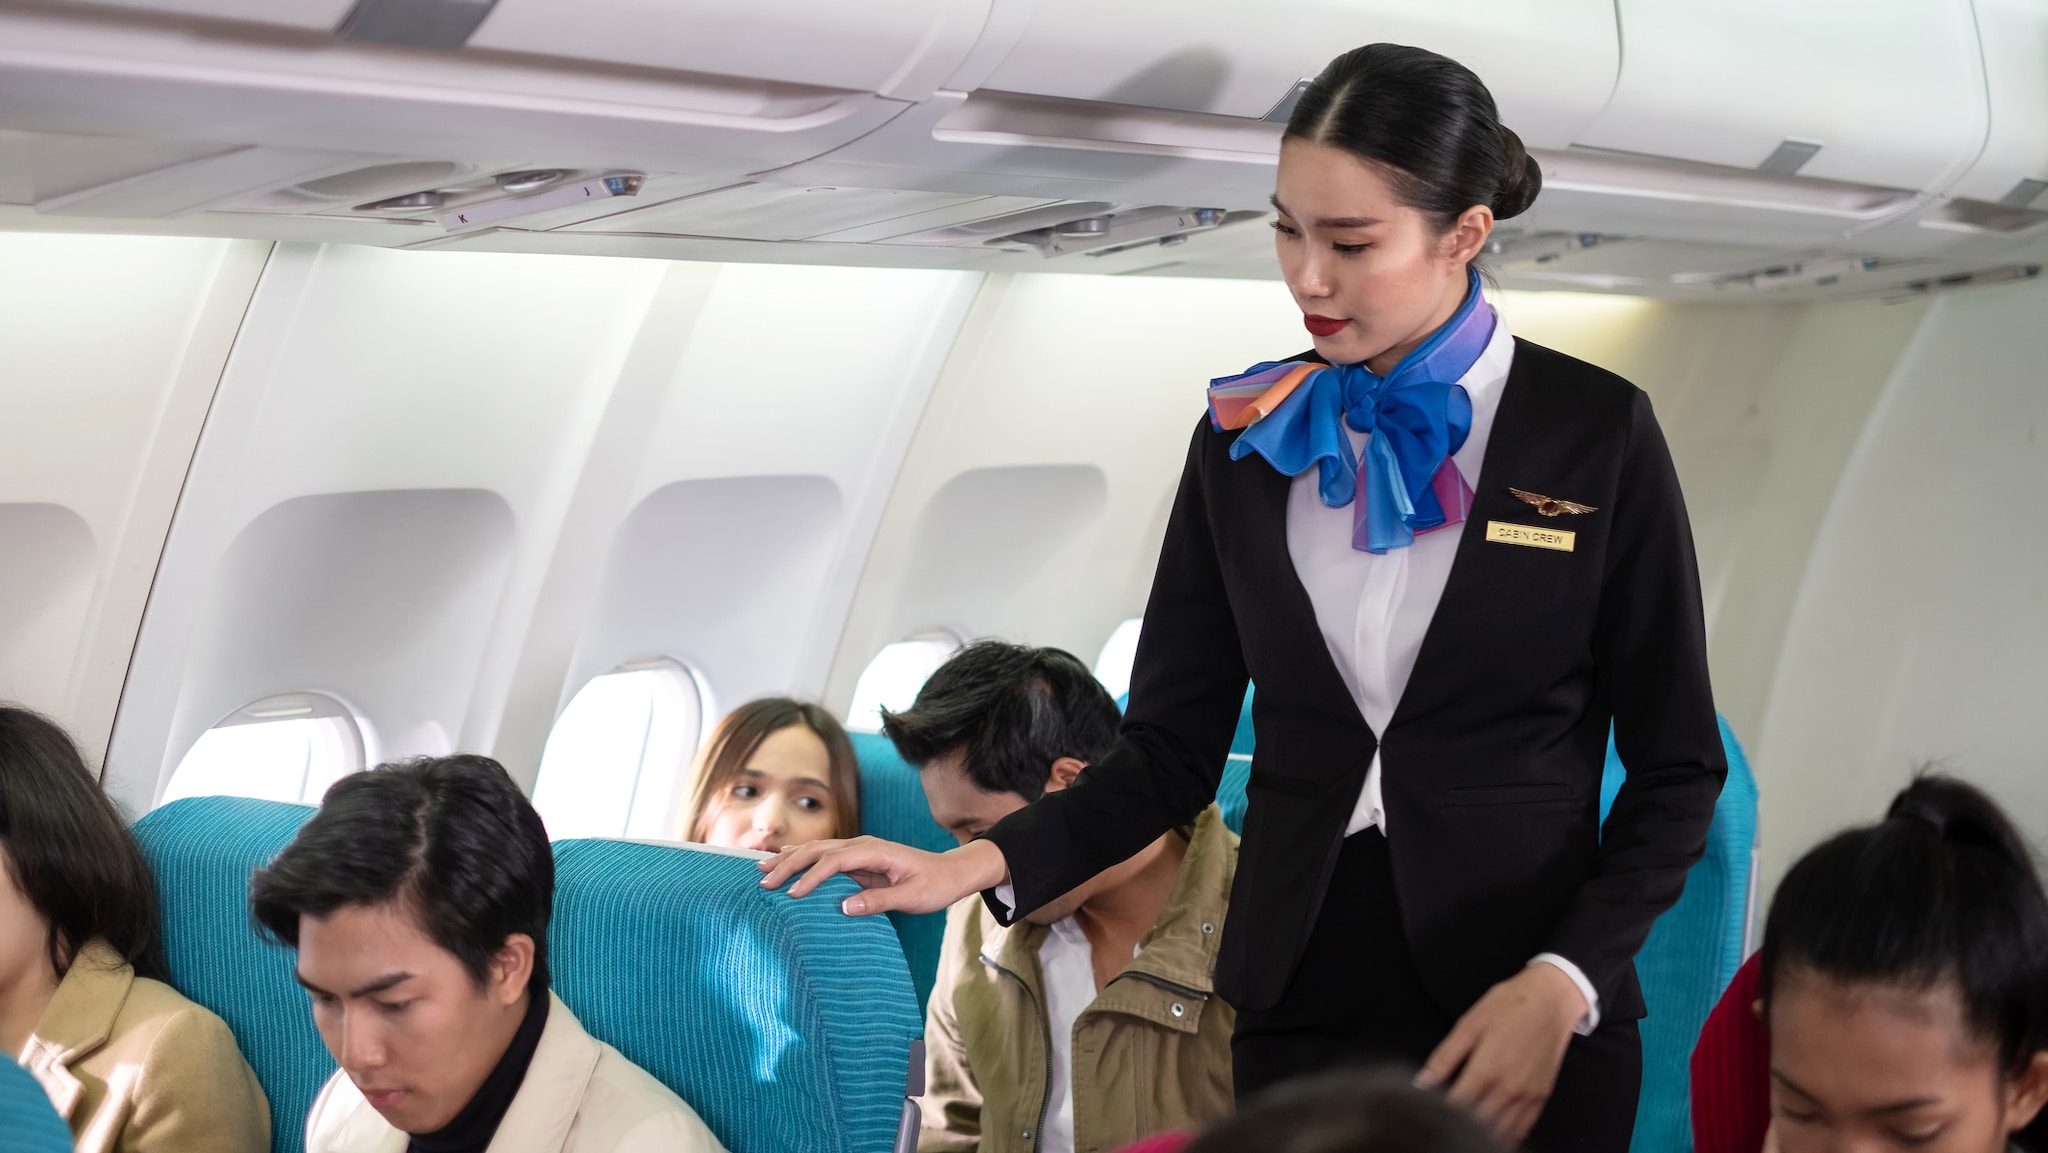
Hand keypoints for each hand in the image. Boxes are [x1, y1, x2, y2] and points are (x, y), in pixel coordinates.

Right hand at [758, 835, 1008, 915]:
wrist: (951, 872)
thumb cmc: (935, 885)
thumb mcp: (912, 898)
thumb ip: (879, 902)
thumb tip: (845, 907)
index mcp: (876, 851)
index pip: (835, 861)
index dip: (811, 876)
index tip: (792, 894)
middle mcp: (864, 845)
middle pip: (819, 850)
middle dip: (789, 864)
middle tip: (763, 881)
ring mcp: (859, 850)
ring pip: (818, 850)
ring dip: (790, 858)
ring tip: (762, 868)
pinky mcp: (858, 859)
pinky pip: (825, 857)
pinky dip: (801, 858)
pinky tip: (784, 859)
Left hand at [1416, 962, 1587, 1143]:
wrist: (1551, 999)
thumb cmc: (1509, 1006)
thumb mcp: (1469, 1024)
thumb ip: (1444, 1057)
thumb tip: (1422, 1083)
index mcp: (1486, 1069)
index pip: (1457, 1106)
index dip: (1441, 1110)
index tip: (1432, 1107)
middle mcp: (1508, 1088)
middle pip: (1478, 1122)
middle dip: (1460, 1122)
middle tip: (1448, 1116)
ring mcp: (1527, 1095)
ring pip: (1501, 1130)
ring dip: (1483, 1131)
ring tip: (1468, 1124)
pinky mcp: (1542, 1096)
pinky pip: (1523, 1127)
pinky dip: (1508, 1133)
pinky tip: (1495, 1131)